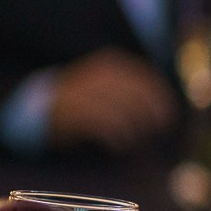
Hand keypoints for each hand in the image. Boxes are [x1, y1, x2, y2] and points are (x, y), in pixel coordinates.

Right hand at [47, 49, 177, 152]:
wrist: (42, 104)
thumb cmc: (86, 97)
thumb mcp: (109, 83)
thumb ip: (133, 90)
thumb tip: (165, 109)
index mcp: (111, 65)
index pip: (145, 81)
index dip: (160, 99)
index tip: (168, 115)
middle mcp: (99, 76)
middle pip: (137, 96)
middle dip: (152, 114)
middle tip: (159, 128)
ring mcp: (86, 92)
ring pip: (123, 111)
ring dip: (134, 129)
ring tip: (135, 140)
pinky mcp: (75, 112)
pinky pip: (105, 126)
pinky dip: (117, 137)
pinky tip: (119, 145)